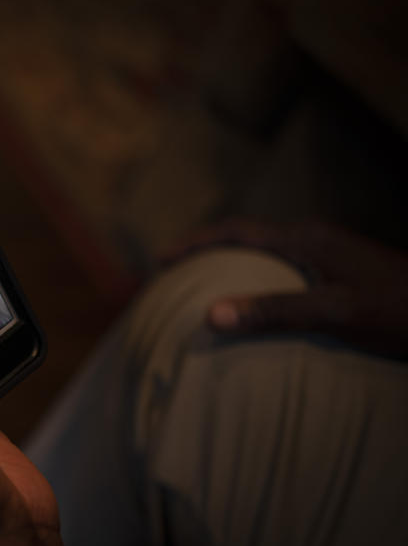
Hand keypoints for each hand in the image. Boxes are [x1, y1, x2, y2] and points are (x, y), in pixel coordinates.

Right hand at [168, 220, 407, 357]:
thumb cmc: (398, 310)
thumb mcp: (335, 312)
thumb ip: (274, 311)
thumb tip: (212, 314)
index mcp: (305, 240)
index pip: (235, 231)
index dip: (194, 243)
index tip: (160, 260)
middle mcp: (311, 239)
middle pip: (244, 238)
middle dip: (204, 252)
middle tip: (172, 274)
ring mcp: (325, 254)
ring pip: (262, 254)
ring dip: (228, 265)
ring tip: (201, 288)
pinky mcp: (336, 272)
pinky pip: (279, 270)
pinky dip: (251, 280)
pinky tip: (252, 305)